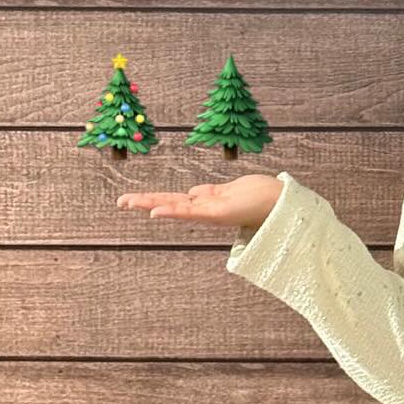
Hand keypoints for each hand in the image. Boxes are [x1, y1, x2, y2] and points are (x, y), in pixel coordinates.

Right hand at [116, 173, 282, 228]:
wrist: (284, 204)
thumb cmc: (261, 196)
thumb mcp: (229, 191)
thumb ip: (210, 193)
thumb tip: (192, 192)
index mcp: (208, 202)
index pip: (176, 200)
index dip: (155, 200)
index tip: (134, 200)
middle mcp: (206, 208)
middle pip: (170, 203)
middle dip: (145, 201)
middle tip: (120, 201)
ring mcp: (211, 212)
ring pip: (175, 207)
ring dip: (150, 203)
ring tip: (127, 203)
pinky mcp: (219, 213)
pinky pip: (191, 212)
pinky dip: (172, 212)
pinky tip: (154, 212)